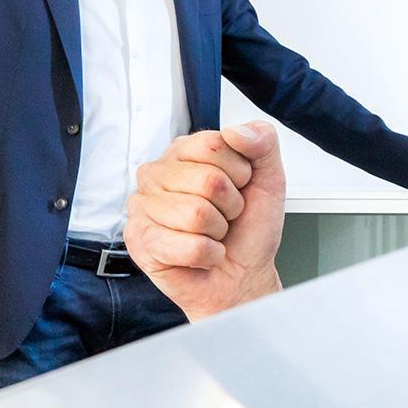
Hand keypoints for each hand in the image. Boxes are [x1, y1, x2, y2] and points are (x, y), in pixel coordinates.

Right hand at [125, 123, 287, 320]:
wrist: (242, 276)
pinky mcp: (139, 239)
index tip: (239, 188)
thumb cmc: (247, 230)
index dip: (239, 173)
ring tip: (211, 235)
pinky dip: (207, 255)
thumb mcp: (269, 179)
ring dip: (217, 233)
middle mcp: (158, 173)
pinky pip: (188, 245)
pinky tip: (201, 255)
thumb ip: (262, 142)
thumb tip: (237, 131)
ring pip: (197, 214)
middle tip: (224, 218)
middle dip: (230, 206)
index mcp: (185, 150)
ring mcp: (143, 205)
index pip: (214, 144)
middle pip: (208, 180)